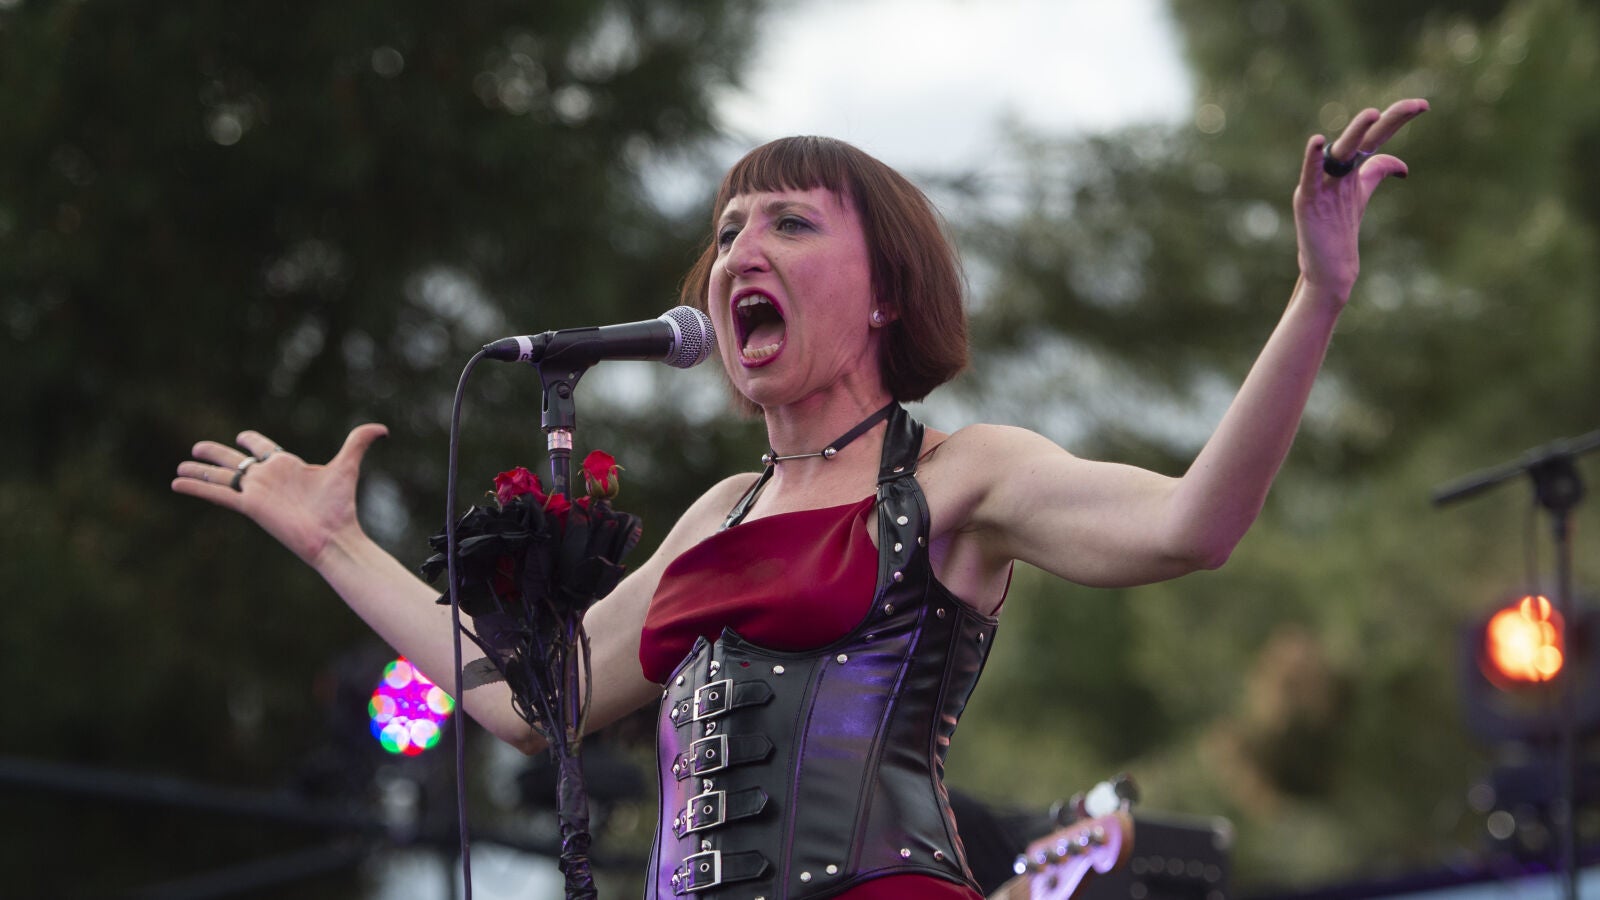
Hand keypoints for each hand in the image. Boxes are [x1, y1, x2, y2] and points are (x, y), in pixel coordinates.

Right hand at [172, 424, 388, 567]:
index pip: (264, 448)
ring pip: (221, 477)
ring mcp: (256, 491)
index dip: (252, 440)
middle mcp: (267, 478)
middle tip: (198, 447)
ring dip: (200, 471)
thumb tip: (383, 427)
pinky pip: (217, 493)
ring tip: (179, 466)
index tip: (241, 435)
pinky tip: (177, 483)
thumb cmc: (339, 505)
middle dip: (217, 454)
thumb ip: (359, 442)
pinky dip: (197, 487)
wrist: (332, 534)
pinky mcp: (249, 505)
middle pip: (236, 461)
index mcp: (286, 466)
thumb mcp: (347, 466)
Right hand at [1293, 97, 1427, 300]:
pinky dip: (1312, 160)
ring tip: (1372, 114)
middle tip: (1418, 106)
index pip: (1378, 136)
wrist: (1329, 263)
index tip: (1424, 105)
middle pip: (1365, 138)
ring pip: (1341, 153)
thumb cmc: (1340, 226)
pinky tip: (1317, 141)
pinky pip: (1311, 177)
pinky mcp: (1308, 201)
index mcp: (1352, 166)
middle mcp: (1338, 170)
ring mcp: (1323, 184)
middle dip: (1389, 120)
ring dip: (1355, 132)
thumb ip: (1378, 172)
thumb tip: (1403, 166)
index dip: (1398, 119)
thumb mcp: (1362, 193)